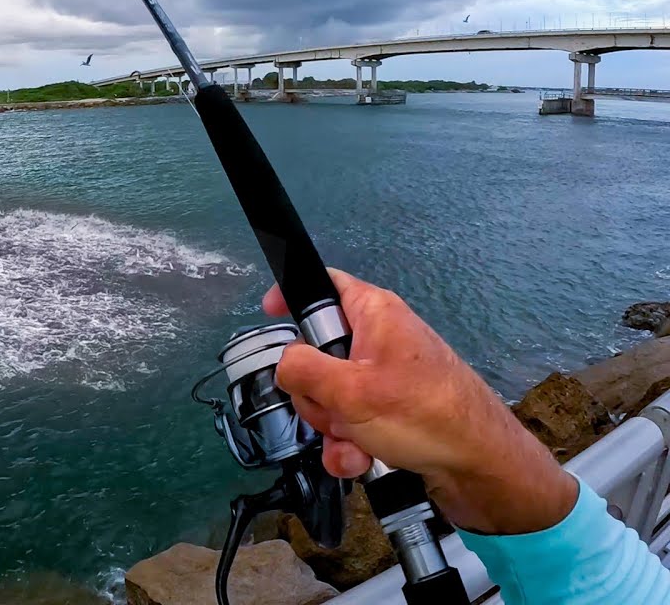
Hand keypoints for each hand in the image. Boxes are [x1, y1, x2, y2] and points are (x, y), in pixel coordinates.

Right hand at [264, 269, 576, 534]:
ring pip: (330, 395)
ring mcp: (385, 376)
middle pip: (316, 351)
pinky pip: (351, 421)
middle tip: (334, 407)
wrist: (482, 467)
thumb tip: (284, 364)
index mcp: (373, 313)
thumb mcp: (349, 390)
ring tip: (354, 443)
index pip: (323, 283)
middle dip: (315, 391)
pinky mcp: (391, 411)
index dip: (292, 293)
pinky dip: (349, 444)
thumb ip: (301, 370)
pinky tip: (360, 460)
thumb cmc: (425, 415)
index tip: (269, 313)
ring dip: (331, 426)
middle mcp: (379, 338)